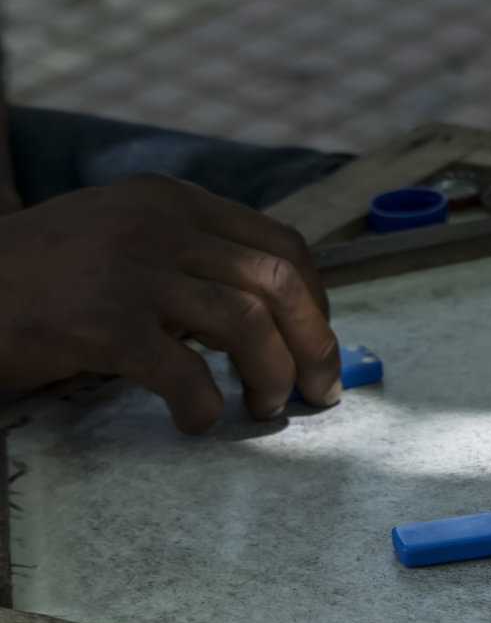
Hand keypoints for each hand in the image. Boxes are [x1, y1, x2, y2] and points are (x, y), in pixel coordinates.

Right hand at [0, 173, 340, 431]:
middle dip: (314, 344)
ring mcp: (129, 269)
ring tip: (263, 409)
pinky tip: (197, 422)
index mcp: (173, 200)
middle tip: (317, 392)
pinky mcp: (100, 321)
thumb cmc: (41, 276)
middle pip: (279, 282)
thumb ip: (192, 257)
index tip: (317, 345)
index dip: (316, 302)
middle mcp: (159, 223)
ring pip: (246, 323)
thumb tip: (276, 316)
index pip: (281, 245)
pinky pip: (183, 371)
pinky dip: (204, 406)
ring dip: (272, 375)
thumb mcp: (122, 237)